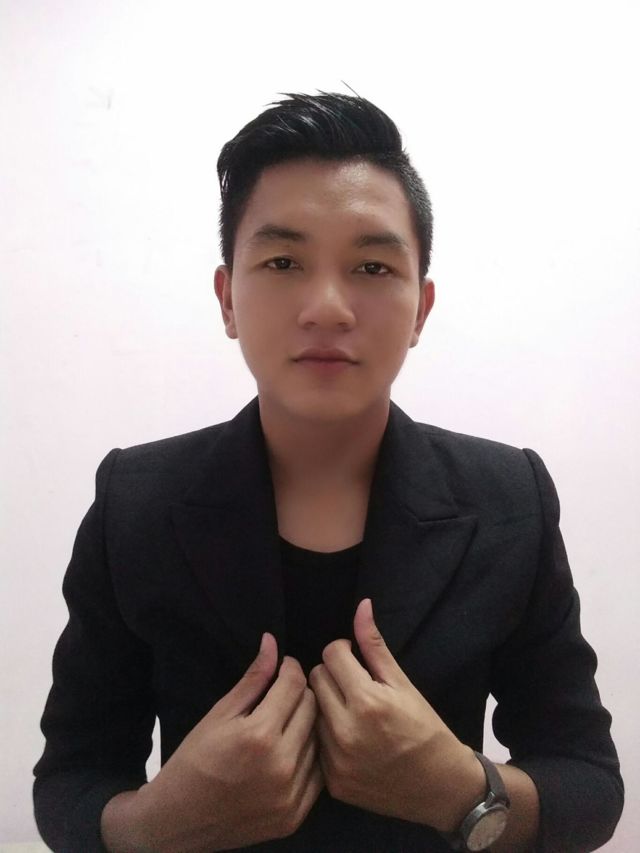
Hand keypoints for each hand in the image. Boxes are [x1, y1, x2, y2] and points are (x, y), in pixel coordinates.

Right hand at [111, 635, 323, 852]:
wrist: (177, 822)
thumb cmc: (194, 761)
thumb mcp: (219, 714)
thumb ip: (252, 679)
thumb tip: (271, 642)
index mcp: (259, 735)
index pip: (294, 685)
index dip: (290, 668)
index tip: (284, 666)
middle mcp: (281, 766)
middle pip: (311, 709)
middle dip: (300, 693)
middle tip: (285, 692)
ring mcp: (290, 795)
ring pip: (319, 740)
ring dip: (306, 724)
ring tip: (287, 721)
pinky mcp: (294, 816)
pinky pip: (318, 774)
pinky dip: (309, 757)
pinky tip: (291, 750)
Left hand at [308, 598, 482, 831]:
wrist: (440, 787)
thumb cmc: (425, 728)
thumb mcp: (403, 683)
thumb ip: (374, 645)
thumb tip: (361, 605)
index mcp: (367, 701)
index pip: (331, 655)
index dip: (343, 652)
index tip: (354, 660)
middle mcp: (346, 731)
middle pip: (316, 680)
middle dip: (332, 675)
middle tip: (353, 685)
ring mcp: (337, 760)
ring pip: (312, 711)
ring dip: (327, 705)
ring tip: (351, 713)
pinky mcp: (333, 783)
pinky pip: (316, 744)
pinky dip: (328, 737)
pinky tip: (350, 740)